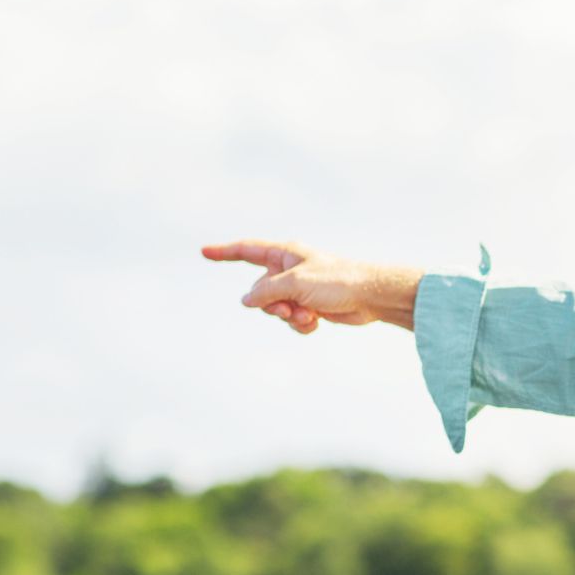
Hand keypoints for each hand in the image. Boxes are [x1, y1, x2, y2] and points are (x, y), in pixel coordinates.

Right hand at [200, 239, 417, 332]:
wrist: (371, 297)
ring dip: (289, 316)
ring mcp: (299, 290)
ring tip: (309, 314)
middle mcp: (289, 270)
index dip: (224, 252)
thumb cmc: (337, 280)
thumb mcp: (295, 283)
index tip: (203, 252)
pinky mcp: (311, 306)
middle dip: (272, 304)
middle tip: (290, 307)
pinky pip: (292, 320)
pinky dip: (301, 323)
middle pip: (260, 291)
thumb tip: (246, 301)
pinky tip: (317, 321)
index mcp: (284, 254)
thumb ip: (267, 292)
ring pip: (276, 309)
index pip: (247, 251)